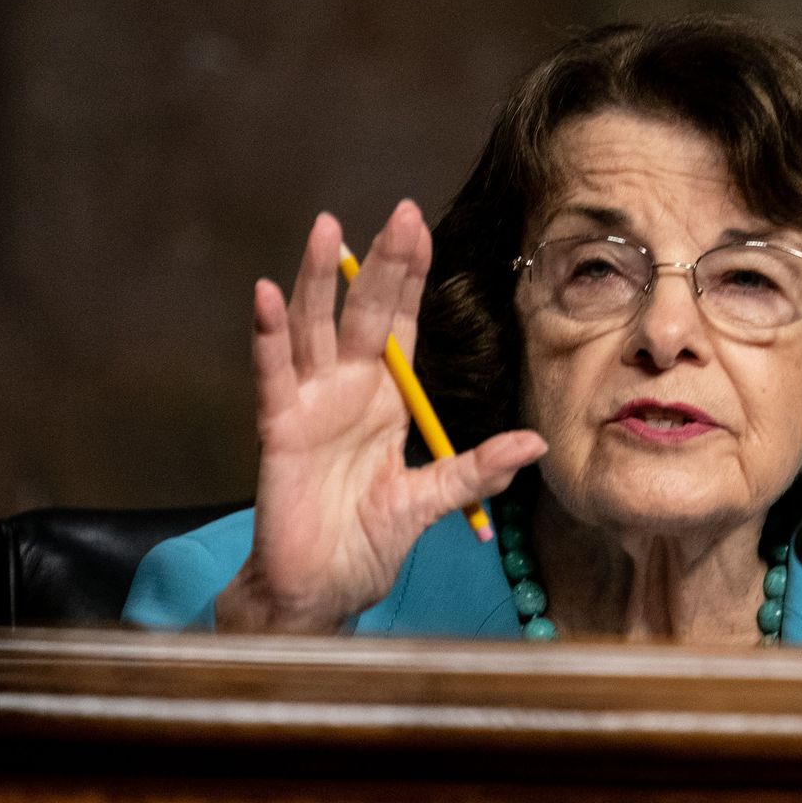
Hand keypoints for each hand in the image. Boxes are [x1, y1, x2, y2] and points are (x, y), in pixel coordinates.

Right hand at [217, 202, 547, 632]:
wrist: (322, 591)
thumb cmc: (365, 545)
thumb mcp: (431, 501)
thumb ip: (476, 470)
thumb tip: (534, 444)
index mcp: (383, 400)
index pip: (399, 324)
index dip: (409, 277)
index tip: (420, 227)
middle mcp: (344, 391)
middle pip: (363, 313)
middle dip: (380, 263)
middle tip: (399, 212)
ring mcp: (309, 405)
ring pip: (313, 328)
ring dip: (315, 279)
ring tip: (324, 229)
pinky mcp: (279, 429)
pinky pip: (272, 374)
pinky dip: (268, 334)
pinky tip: (266, 294)